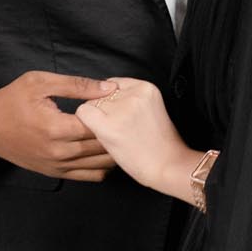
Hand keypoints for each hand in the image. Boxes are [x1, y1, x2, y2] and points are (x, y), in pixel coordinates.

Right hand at [0, 72, 118, 180]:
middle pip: (101, 147)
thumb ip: (77, 85)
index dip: (113, 115)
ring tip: (123, 136)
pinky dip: (101, 167)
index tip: (121, 105)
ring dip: (113, 152)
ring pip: (98, 165)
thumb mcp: (41, 82)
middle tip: (130, 121)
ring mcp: (56, 165)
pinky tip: (107, 153)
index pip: (98, 125)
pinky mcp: (54, 173)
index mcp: (56, 127)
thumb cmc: (11, 100)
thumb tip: (109, 87)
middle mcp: (58, 151)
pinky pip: (88, 177)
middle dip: (117, 134)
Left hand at [75, 77, 194, 195]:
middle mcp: (133, 93)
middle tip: (122, 130)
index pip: (113, 84)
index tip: (121, 117)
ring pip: (91, 103)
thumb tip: (103, 94)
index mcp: (146, 87)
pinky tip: (103, 136)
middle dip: (105, 111)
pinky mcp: (108, 125)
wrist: (168, 166)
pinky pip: (83, 113)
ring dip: (97, 120)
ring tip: (118, 136)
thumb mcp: (152, 109)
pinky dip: (86, 124)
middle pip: (101, 94)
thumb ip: (130, 99)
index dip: (112, 102)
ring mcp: (121, 108)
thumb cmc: (159, 144)